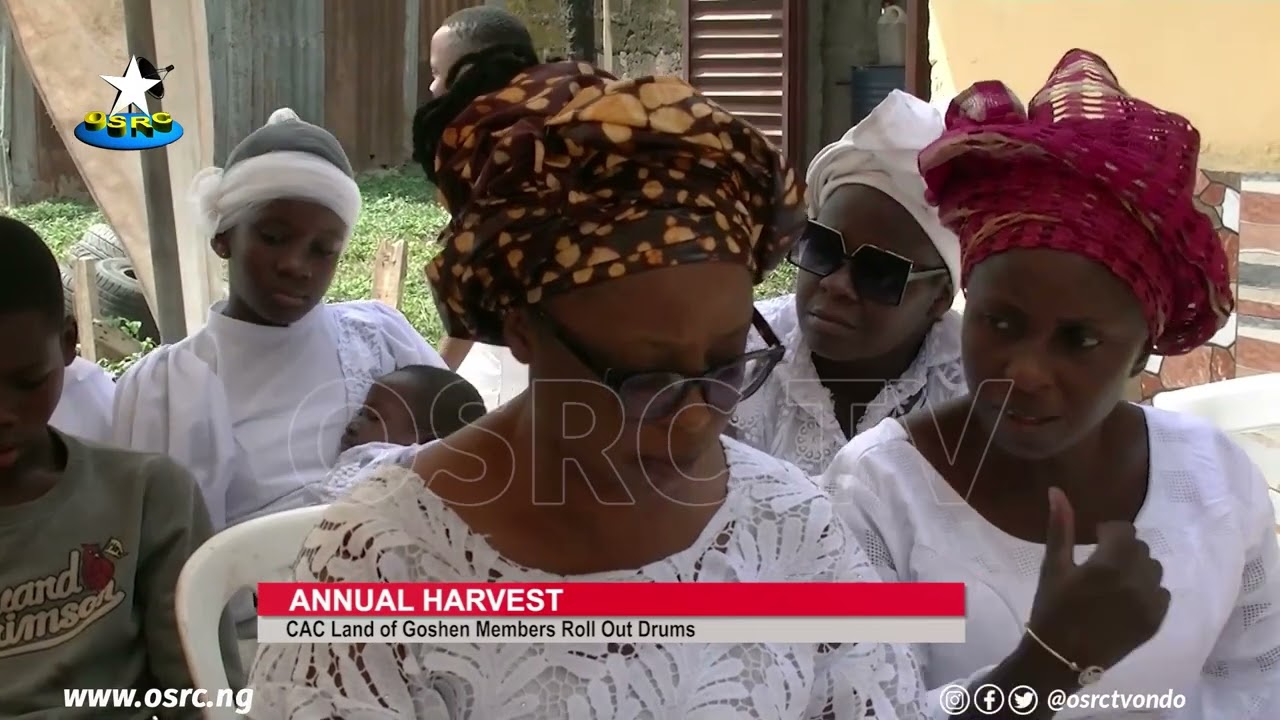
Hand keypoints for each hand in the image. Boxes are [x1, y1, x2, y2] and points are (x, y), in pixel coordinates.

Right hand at [1026, 487, 1169, 675]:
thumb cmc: (1052, 609)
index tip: (1094, 540)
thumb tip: (1057, 491)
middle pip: (1140, 548)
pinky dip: (1148, 591)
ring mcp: (1150, 603)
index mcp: (1109, 564)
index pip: (1125, 531)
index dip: (1109, 532)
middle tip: (1101, 563)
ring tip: (1115, 581)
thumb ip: (1060, 528)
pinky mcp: (1155, 621)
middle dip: (1123, 549)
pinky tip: (1126, 599)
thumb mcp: (1053, 567)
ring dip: (1137, 568)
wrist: (1061, 657)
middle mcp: (1136, 581)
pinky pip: (1162, 594)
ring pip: (1154, 569)